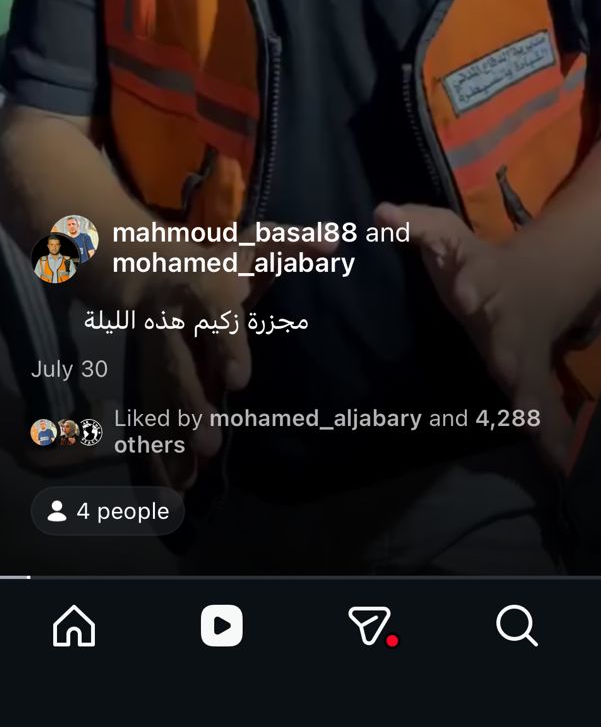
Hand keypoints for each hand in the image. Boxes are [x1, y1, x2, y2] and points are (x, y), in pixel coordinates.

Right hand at [133, 227, 316, 491]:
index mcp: (203, 286)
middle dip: (190, 404)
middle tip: (209, 442)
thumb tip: (336, 241)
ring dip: (172, 437)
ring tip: (189, 478)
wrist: (138, 264)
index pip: (215, 314)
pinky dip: (156, 451)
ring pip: (159, 397)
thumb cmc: (212, 258)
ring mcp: (155, 353)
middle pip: (178, 364)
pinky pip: (148, 414)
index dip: (225, 344)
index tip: (239, 380)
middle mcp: (173, 322)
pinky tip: (170, 486)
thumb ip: (293, 244)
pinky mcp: (146, 377)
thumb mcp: (252, 245)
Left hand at [375, 202, 574, 469]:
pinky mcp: (529, 377)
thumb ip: (414, 225)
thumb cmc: (475, 266)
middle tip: (506, 367)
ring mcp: (520, 351)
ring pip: (528, 372)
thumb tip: (379, 213)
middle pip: (508, 335)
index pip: (475, 279)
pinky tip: (561, 463)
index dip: (471, 285)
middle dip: (506, 352)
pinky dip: (553, 434)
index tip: (465, 295)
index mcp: (483, 281)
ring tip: (532, 422)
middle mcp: (505, 318)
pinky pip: (544, 407)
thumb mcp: (446, 236)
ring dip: (531, 398)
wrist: (538, 282)